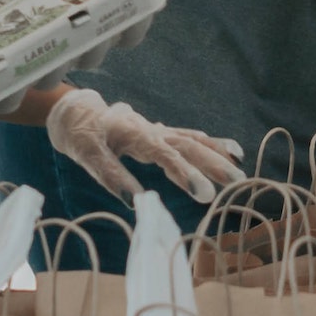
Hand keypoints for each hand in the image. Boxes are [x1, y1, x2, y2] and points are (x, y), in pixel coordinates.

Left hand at [44, 88, 245, 206]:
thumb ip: (111, 176)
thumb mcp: (87, 156)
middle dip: (213, 164)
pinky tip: (229, 150)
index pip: (165, 155)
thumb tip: (135, 203)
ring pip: (192, 140)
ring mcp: (157, 130)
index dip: (186, 173)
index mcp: (135, 134)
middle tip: (237, 183)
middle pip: (187, 146)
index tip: (205, 194)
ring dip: (216, 153)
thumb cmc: (80, 134)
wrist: (75, 112)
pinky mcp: (158, 132)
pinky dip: (210, 143)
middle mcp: (151, 129)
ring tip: (241, 167)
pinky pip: (188, 137)